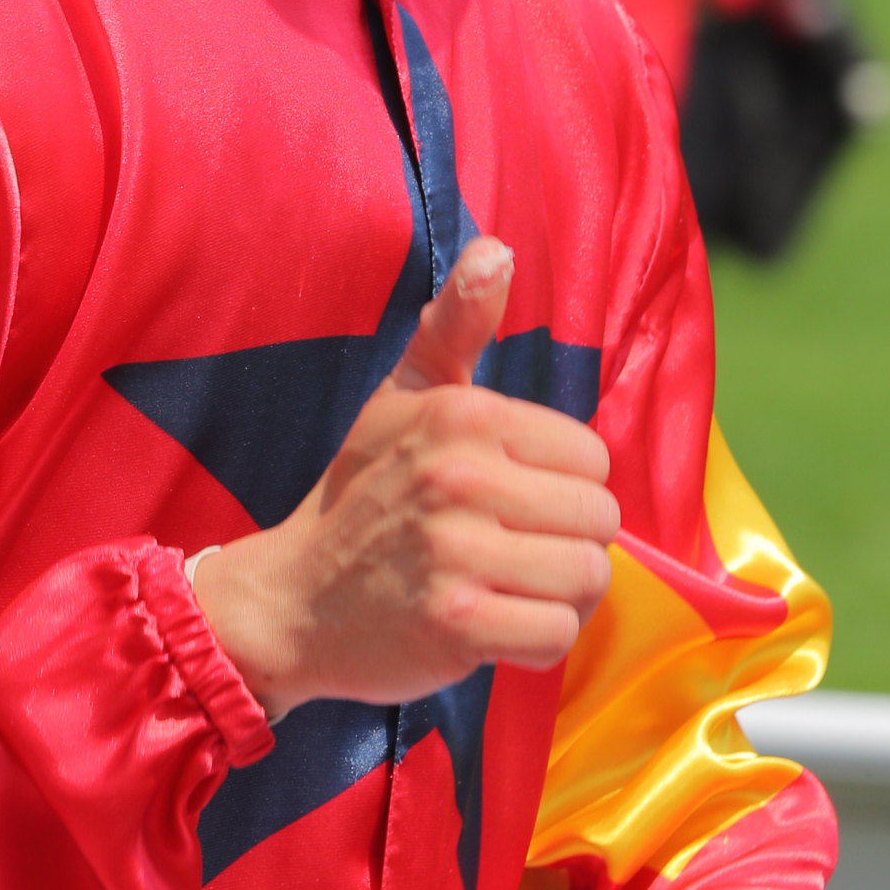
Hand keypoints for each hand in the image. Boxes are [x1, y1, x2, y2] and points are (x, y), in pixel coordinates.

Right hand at [193, 235, 617, 721]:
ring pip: (587, 578)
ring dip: (558, 598)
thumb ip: (455, 325)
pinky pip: (556, 634)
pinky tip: (496, 630)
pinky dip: (537, 641)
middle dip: (565, 546)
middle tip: (507, 555)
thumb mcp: (404, 398)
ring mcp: (456, 552)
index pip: (592, 458)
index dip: (561, 490)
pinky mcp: (455, 625)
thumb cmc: (363, 494)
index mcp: (464, 415)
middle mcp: (461, 476)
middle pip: (599, 520)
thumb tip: (498, 248)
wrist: (291, 600)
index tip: (508, 504)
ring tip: (505, 590)